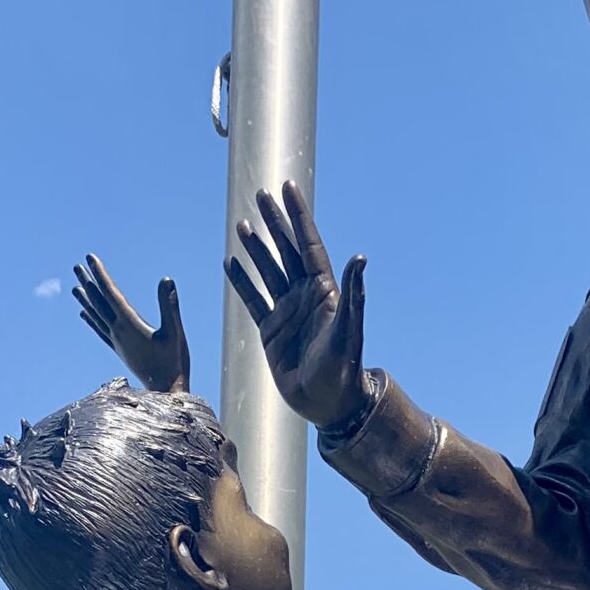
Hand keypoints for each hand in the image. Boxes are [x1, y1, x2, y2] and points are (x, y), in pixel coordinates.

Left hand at [71, 255, 190, 392]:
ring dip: (86, 300)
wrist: (166, 392)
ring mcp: (117, 342)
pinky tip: (84, 314)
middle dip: (88, 282)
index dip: (100, 274)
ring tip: (75, 287)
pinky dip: (90, 320)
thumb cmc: (174, 363)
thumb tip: (166, 280)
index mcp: (130, 324)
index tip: (90, 258)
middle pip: (98, 302)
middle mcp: (118, 331)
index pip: (110, 293)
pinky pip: (100, 331)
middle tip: (77, 266)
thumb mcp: (175, 333)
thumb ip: (170, 306)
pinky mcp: (120, 351)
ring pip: (96, 316)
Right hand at [224, 181, 368, 433]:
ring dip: (255, 248)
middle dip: (274, 223)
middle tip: (260, 194)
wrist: (328, 403)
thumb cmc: (343, 368)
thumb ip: (352, 293)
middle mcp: (304, 296)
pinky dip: (241, 282)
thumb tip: (359, 257)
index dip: (299, 216)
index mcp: (324, 291)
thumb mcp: (348, 329)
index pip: (308, 244)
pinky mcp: (270, 331)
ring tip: (242, 224)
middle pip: (285, 251)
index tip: (288, 187)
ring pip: (267, 271)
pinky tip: (230, 263)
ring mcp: (286, 312)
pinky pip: (252, 300)